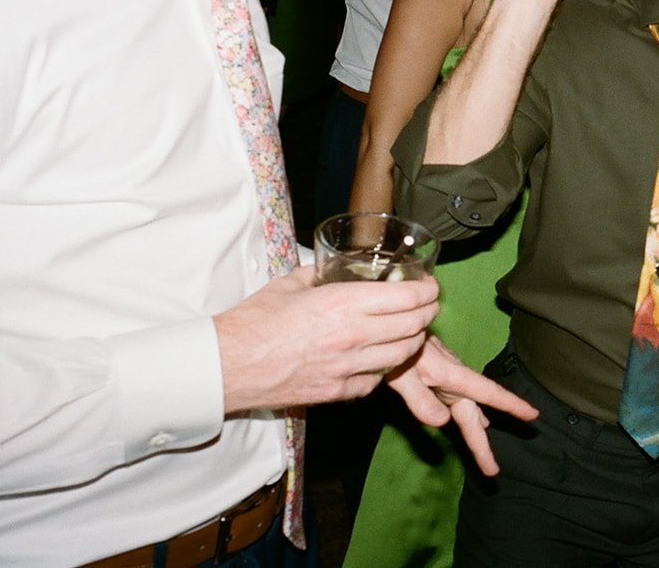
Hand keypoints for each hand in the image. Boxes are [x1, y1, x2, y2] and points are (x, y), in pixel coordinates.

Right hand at [216, 265, 437, 413]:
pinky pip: (377, 379)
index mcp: (344, 303)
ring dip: (412, 341)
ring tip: (410, 330)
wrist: (228, 366)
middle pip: (414, 326)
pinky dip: (384, 367)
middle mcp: (353, 336)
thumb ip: (322, 273)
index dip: (427, 291)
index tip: (430, 287)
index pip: (408, 297)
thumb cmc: (253, 322)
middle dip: (427, 314)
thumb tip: (338, 266)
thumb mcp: (291, 284)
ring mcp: (348, 368)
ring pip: (403, 355)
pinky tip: (377, 356)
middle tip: (427, 306)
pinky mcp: (339, 392)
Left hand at [385, 335, 538, 475]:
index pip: (488, 393)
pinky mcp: (434, 377)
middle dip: (482, 443)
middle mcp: (452, 379)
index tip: (533, 416)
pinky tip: (466, 416)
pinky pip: (456, 401)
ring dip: (476, 429)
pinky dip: (466, 414)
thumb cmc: (395, 347)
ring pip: (466, 408)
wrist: (386, 324)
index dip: (512, 405)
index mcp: (450, 377)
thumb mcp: (401, 373)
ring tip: (483, 448)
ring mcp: (444, 378)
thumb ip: (418, 397)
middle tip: (492, 471)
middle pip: (473, 414)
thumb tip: (443, 423)